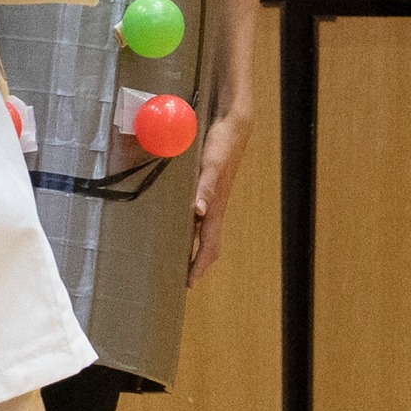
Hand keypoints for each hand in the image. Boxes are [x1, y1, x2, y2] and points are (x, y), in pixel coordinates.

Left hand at [187, 109, 250, 282]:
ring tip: (177, 258)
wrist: (233, 126)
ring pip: (202, 231)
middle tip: (180, 279)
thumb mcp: (211, 166)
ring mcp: (212, 198)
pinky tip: (178, 223)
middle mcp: (214, 207)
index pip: (209, 246)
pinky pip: (197, 215)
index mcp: (215, 208)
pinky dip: (189, 226)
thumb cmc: (222, 145)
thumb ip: (204, 187)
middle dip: (196, 263)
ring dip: (192, 247)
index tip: (188, 284)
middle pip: (207, 243)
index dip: (199, 266)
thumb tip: (198, 212)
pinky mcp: (208, 187)